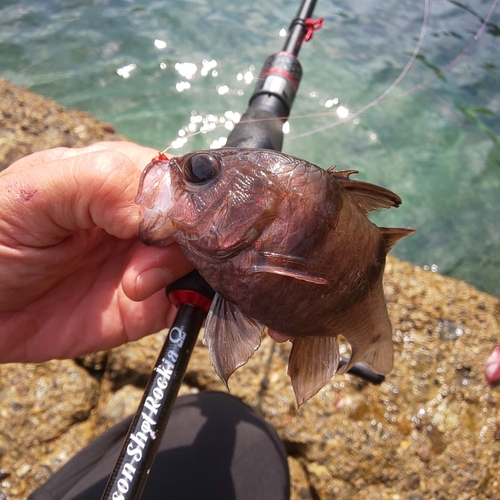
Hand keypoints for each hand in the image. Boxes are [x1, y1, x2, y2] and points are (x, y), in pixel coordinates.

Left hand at [0, 142, 192, 362]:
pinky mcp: (149, 305)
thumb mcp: (32, 195)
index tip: (150, 228)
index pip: (176, 180)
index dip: (178, 202)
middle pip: (197, 220)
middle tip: (140, 267)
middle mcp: (142, 219)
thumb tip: (156, 211)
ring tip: (133, 288)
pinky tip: (162, 304)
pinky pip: (191, 299)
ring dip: (178, 273)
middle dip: (181, 242)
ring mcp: (148, 262)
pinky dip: (193, 302)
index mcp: (119, 178)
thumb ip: (97, 183)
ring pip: (201, 258)